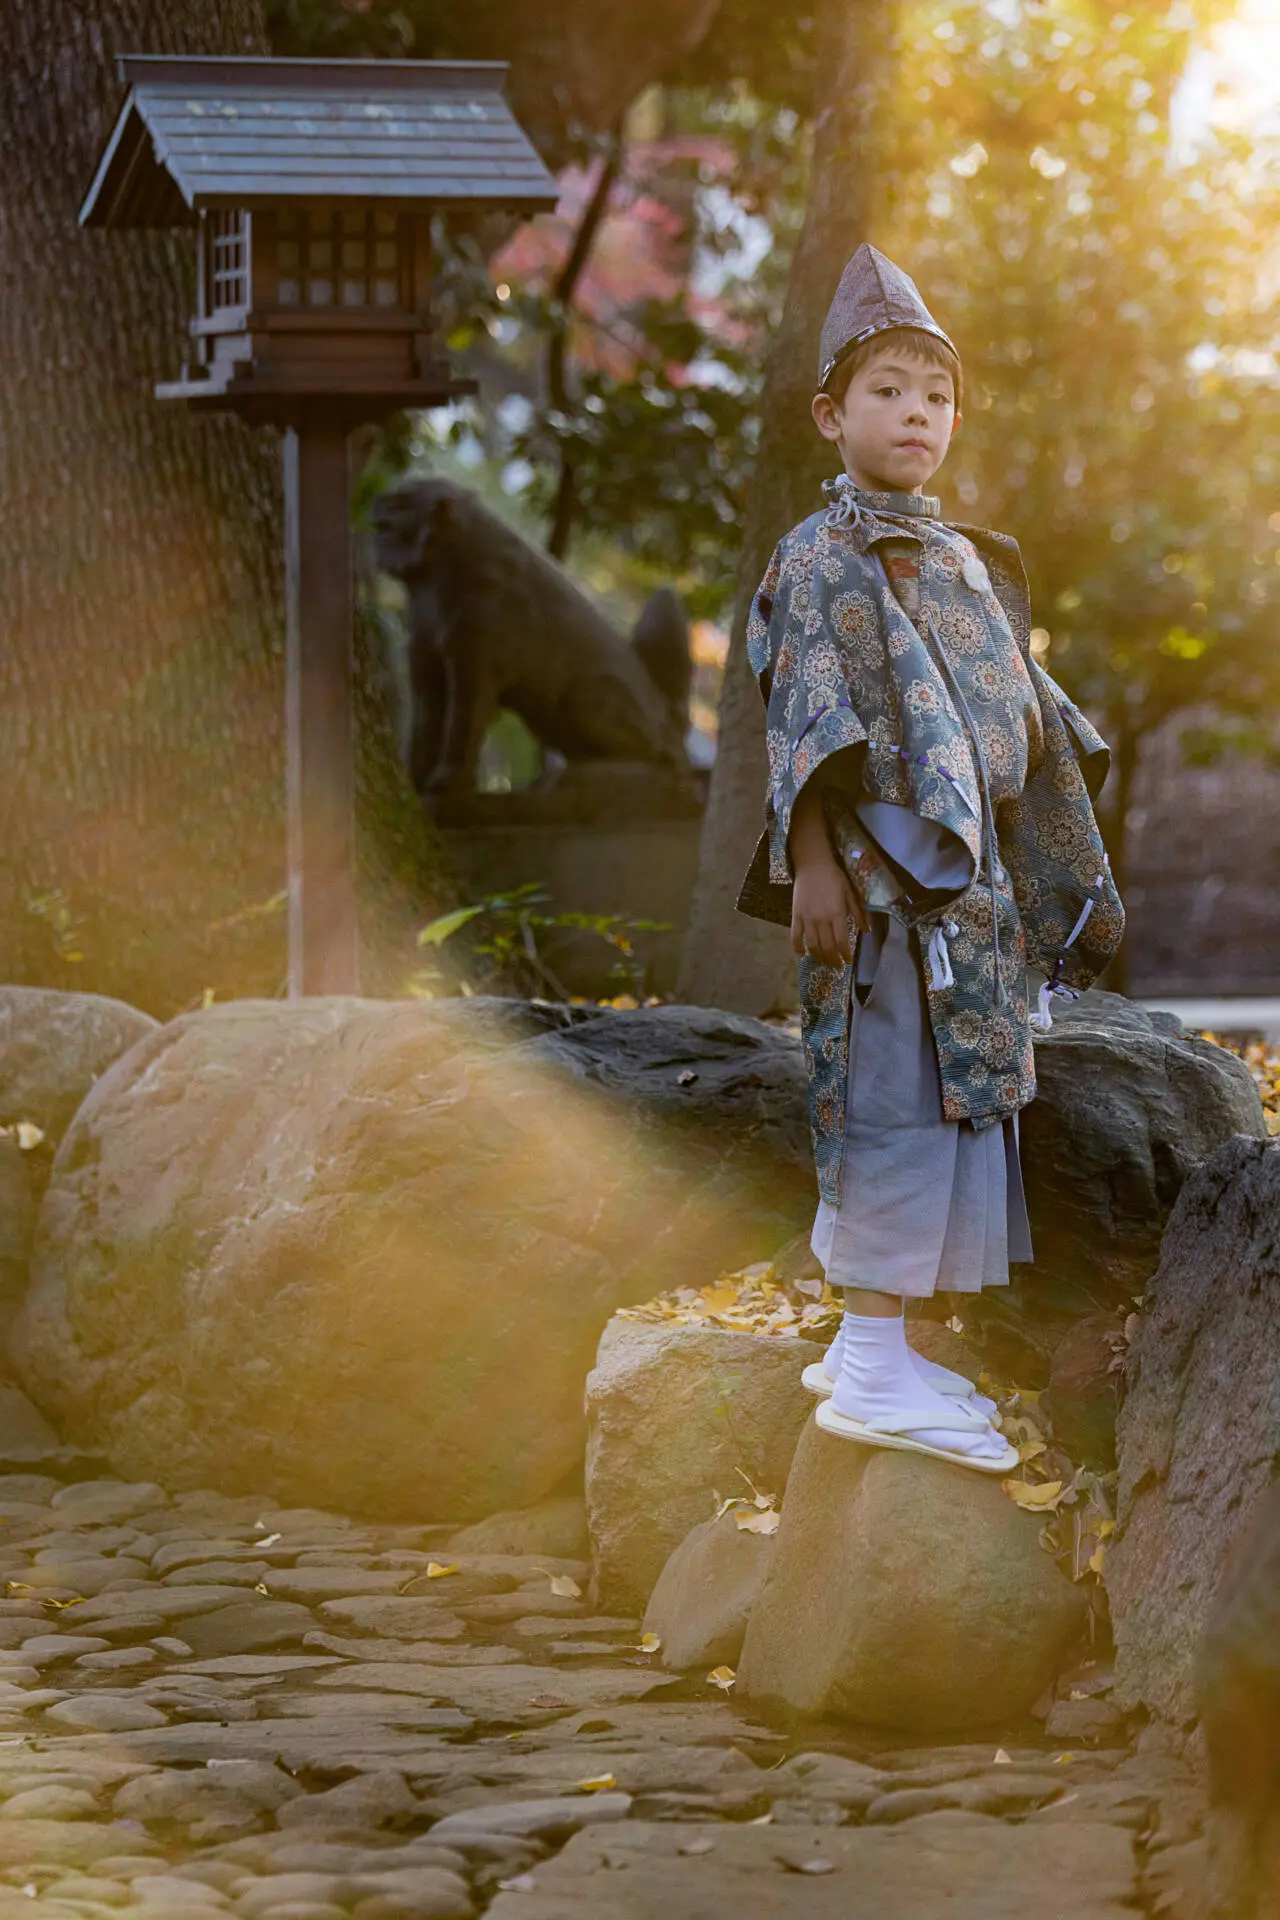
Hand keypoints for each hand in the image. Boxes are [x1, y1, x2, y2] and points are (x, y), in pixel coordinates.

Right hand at [788, 779, 867, 963]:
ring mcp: (807, 918)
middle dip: (832, 960)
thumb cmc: (834, 876)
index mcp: (837, 914)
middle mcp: (821, 919)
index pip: (841, 941)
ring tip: (823, 962)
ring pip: (812, 945)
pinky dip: (798, 947)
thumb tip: (866, 930)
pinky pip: (795, 935)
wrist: (812, 863)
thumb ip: (858, 913)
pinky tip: (801, 953)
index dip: (844, 955)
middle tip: (836, 967)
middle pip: (826, 947)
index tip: (847, 962)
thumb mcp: (850, 893)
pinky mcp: (796, 915)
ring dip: (818, 957)